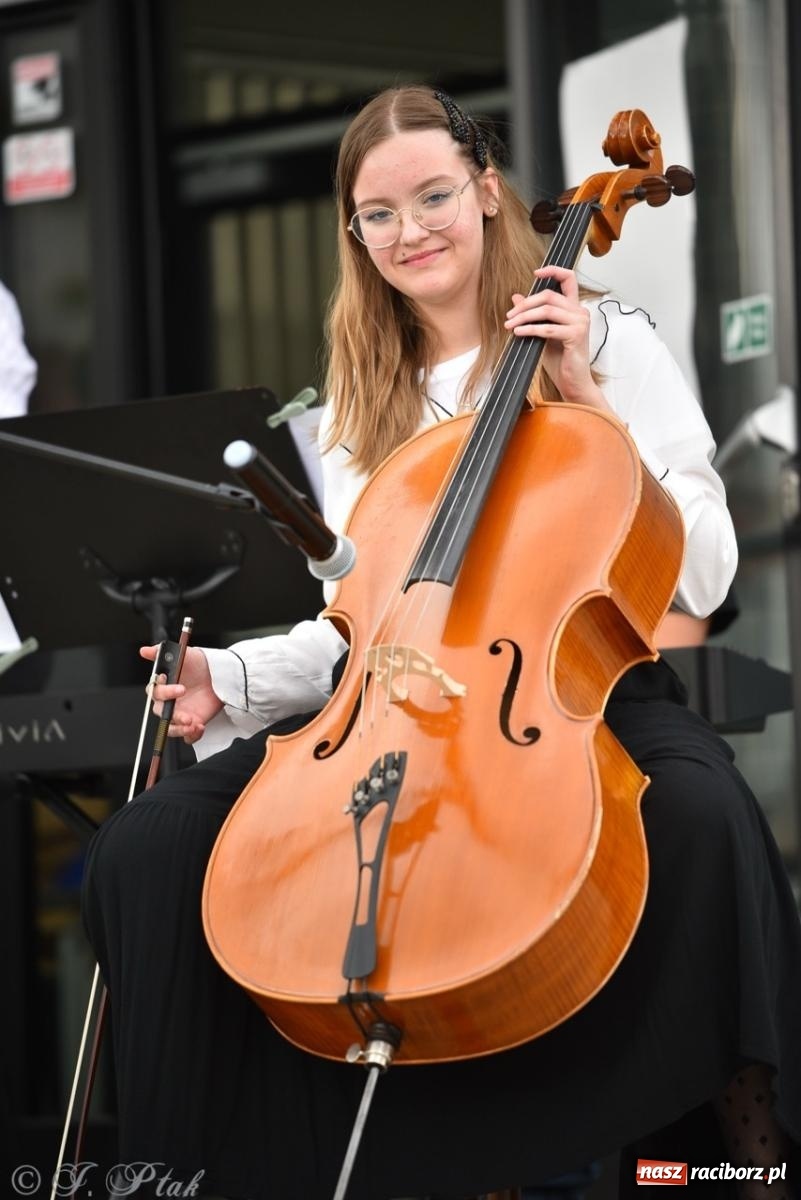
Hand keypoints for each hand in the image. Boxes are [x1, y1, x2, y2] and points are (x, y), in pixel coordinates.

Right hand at [140, 644, 222, 744]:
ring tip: (192, 724)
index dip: (165, 692)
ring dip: (179, 729)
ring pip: (170, 728)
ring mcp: (179, 714)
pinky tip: (200, 727)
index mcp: (163, 686)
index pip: (155, 692)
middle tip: (186, 713)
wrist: (219, 675)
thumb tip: (145, 650)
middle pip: (161, 712)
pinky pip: (186, 736)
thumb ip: (162, 652)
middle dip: (173, 714)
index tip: (179, 688)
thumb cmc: (199, 664)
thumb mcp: (183, 653)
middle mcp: (168, 702)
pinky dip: (191, 735)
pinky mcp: (191, 723)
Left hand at [504, 266, 608, 408]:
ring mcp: (580, 322)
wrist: (572, 382)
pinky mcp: (576, 335)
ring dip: (524, 317)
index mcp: (574, 308)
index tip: (536, 273)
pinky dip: (530, 329)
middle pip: (549, 296)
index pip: (569, 279)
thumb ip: (532, 315)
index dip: (553, 271)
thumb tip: (516, 297)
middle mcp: (580, 312)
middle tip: (509, 315)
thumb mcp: (542, 333)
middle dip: (526, 304)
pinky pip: (548, 328)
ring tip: (510, 325)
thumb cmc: (560, 360)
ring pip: (547, 310)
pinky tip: (518, 333)